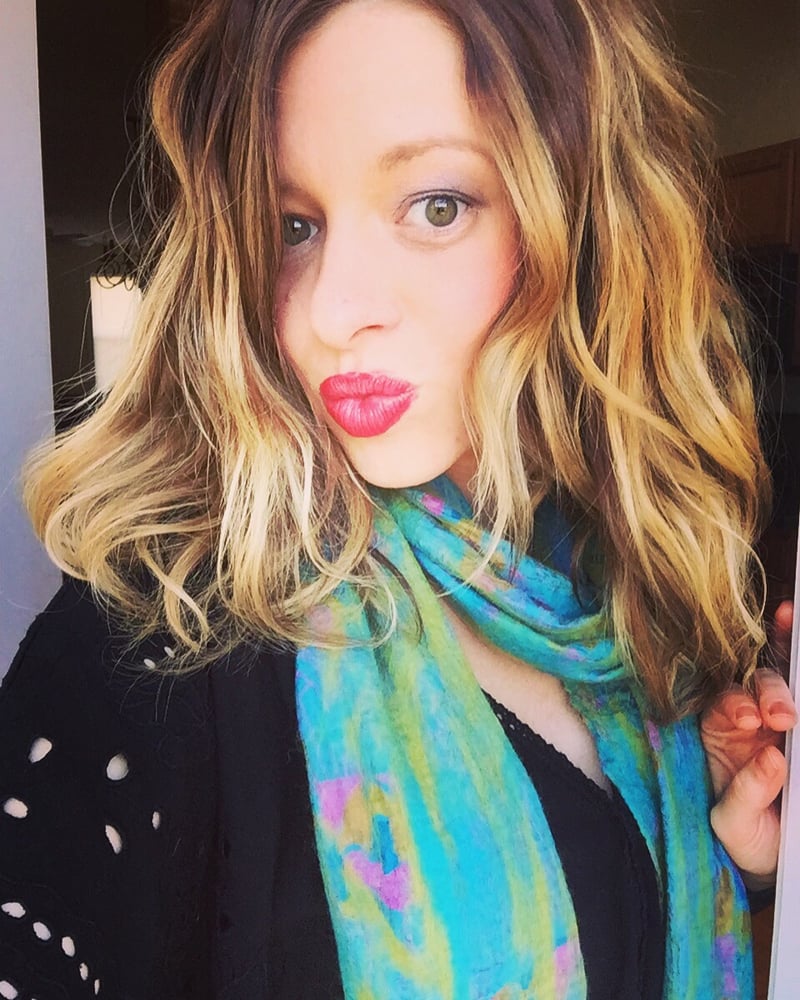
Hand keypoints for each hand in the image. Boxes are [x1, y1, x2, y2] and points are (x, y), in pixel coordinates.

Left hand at [700, 602, 795, 887]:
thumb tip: (772, 759)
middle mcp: (747, 716)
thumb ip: (745, 794)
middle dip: (770, 695)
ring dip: (792, 685)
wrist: (772, 850)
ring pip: (785, 683)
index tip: (749, 718)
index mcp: (719, 732)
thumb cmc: (745, 832)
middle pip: (755, 687)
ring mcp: (778, 717)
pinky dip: (798, 656)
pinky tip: (797, 629)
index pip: (723, 705)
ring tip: (794, 711)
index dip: (735, 705)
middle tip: (783, 718)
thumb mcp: (734, 823)